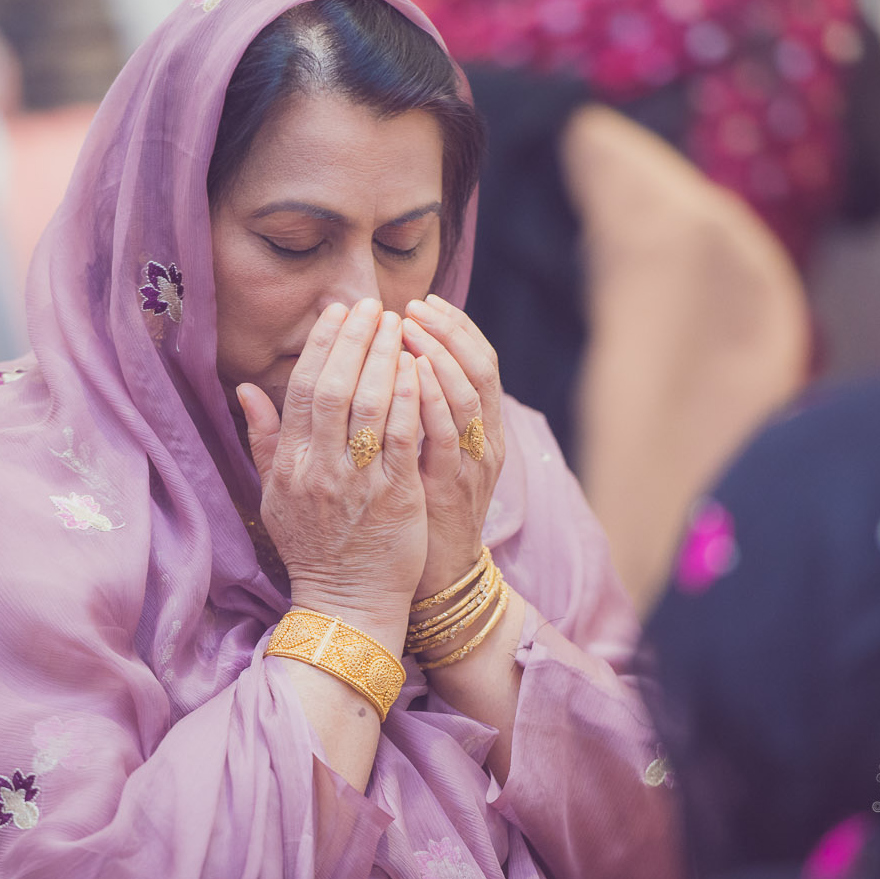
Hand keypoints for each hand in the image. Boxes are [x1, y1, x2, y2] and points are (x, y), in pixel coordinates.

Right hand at [239, 300, 427, 645]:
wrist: (345, 605)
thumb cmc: (312, 547)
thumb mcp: (274, 496)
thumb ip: (264, 440)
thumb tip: (244, 390)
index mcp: (290, 465)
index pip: (301, 389)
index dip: (321, 345)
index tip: (339, 312)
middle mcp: (319, 469)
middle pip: (334, 388)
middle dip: (354, 340)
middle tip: (372, 305)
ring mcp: (358, 483)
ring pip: (370, 405)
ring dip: (385, 358)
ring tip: (400, 325)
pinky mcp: (396, 498)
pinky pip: (403, 437)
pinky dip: (410, 398)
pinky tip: (419, 367)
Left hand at [401, 295, 504, 599]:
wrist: (434, 575)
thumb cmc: (421, 509)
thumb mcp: (426, 452)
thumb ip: (418, 408)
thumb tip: (394, 360)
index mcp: (481, 426)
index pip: (479, 360)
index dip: (454, 328)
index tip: (423, 302)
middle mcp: (485, 438)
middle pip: (479, 367)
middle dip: (448, 331)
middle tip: (414, 306)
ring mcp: (473, 462)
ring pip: (468, 393)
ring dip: (438, 355)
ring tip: (409, 327)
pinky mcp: (454, 486)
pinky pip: (446, 433)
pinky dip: (431, 397)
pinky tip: (411, 371)